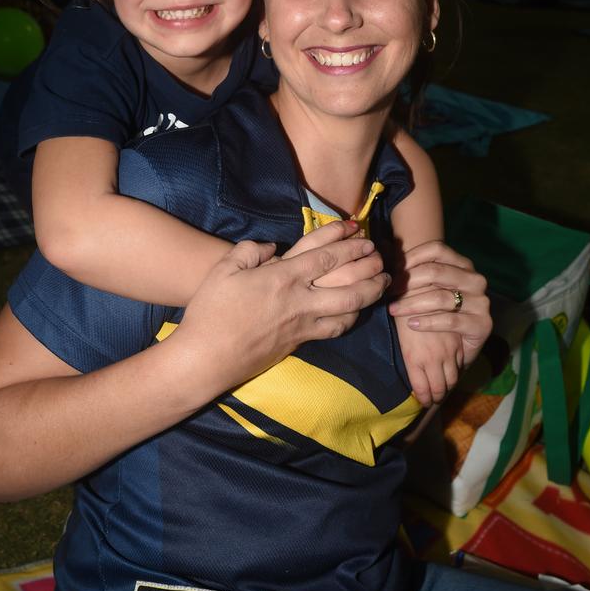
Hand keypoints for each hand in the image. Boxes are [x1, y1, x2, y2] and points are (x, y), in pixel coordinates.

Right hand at [177, 226, 388, 394]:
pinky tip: (355, 312)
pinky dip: (351, 319)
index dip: (347, 242)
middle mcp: (300, 301)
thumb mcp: (224, 270)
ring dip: (370, 295)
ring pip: (349, 311)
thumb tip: (272, 247)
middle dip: (370, 270)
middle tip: (383, 258)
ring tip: (381, 284)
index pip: (325, 256)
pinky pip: (335, 330)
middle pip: (348, 285)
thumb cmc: (211, 312)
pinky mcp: (300, 343)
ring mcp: (303, 325)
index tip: (360, 231)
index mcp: (282, 278)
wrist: (206, 359)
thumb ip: (250, 251)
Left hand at [389, 240, 490, 405]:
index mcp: (462, 264)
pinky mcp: (482, 324)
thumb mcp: (425, 287)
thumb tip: (384, 245)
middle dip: (407, 281)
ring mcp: (481, 301)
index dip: (411, 257)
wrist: (460, 347)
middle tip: (389, 291)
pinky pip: (450, 320)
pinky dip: (427, 322)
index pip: (436, 249)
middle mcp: (474, 279)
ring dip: (411, 303)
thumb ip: (409, 267)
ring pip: (440, 297)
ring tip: (393, 309)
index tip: (392, 271)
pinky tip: (411, 324)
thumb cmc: (439, 312)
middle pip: (436, 271)